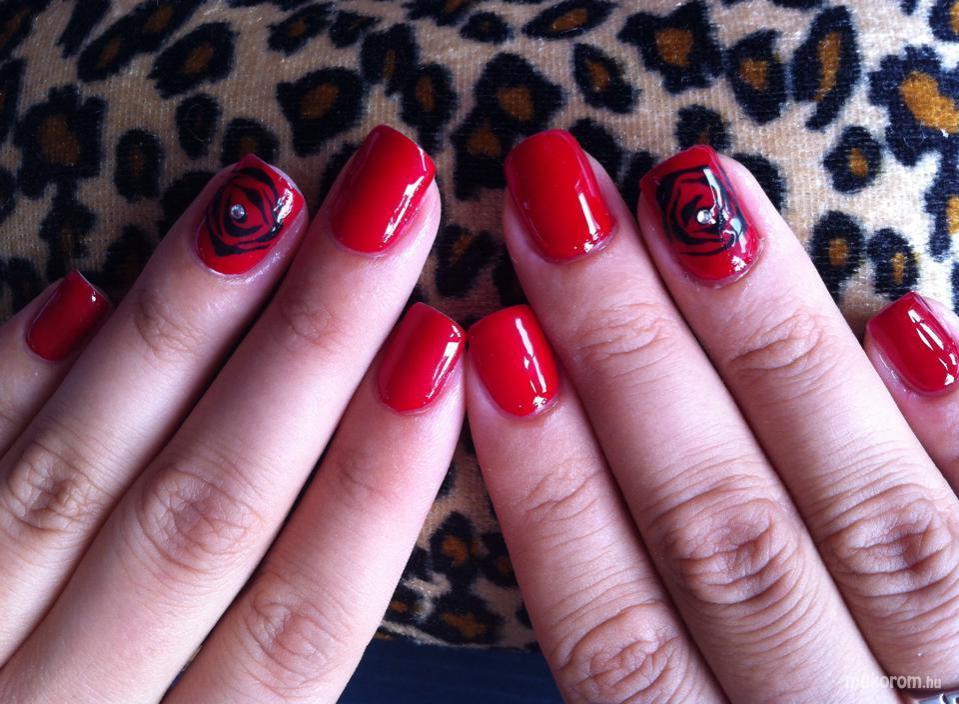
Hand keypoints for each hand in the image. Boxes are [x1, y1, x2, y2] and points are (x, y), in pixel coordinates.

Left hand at [0, 125, 464, 702]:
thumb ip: (270, 687)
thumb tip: (355, 534)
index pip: (299, 624)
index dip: (381, 482)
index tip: (450, 348)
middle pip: (205, 516)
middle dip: (312, 348)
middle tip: (387, 201)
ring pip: (74, 478)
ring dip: (182, 330)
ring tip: (265, 200)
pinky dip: (5, 392)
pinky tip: (71, 299)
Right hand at [466, 131, 958, 701]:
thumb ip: (630, 671)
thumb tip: (546, 478)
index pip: (613, 634)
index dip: (544, 489)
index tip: (484, 345)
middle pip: (725, 543)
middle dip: (630, 363)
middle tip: (561, 206)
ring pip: (872, 520)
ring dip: (774, 353)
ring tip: (697, 206)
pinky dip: (957, 427)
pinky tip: (908, 316)